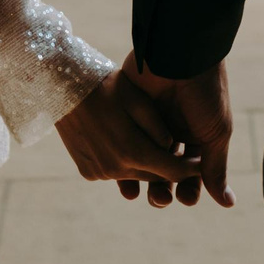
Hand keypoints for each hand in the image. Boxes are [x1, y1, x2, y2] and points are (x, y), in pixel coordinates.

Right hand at [54, 64, 199, 189]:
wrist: (62, 88)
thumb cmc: (105, 86)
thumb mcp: (137, 99)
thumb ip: (158, 127)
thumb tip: (170, 148)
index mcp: (133, 151)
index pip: (172, 171)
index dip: (190, 169)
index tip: (202, 163)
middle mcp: (116, 168)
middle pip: (155, 177)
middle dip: (171, 170)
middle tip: (186, 159)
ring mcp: (100, 172)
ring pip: (135, 175)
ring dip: (148, 166)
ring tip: (156, 148)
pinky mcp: (88, 172)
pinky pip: (116, 172)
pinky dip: (126, 164)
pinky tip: (128, 145)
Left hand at [126, 55, 234, 208]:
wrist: (180, 55)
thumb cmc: (204, 93)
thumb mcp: (216, 132)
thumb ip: (215, 168)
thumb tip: (227, 203)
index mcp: (195, 135)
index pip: (191, 173)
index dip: (189, 189)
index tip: (186, 198)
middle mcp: (171, 130)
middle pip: (163, 171)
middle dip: (163, 189)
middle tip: (161, 198)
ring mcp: (148, 122)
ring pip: (141, 159)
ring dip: (142, 180)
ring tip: (142, 190)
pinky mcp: (127, 112)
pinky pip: (123, 141)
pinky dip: (122, 158)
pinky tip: (121, 172)